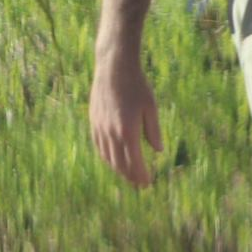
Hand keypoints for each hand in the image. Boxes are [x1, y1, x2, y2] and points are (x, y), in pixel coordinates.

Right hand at [89, 50, 162, 188]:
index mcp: (129, 131)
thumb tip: (158, 151)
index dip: (141, 175)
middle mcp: (112, 133)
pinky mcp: (94, 122)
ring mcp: (100, 128)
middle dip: (130, 176)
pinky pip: (99, 147)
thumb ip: (154, 131)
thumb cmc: (137, 85)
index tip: (147, 184)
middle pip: (120, 164)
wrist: (114, 68)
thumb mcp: (151, 107)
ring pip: (108, 158)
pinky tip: (113, 159)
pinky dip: (106, 157)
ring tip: (128, 174)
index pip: (135, 162)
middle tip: (139, 184)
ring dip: (118, 169)